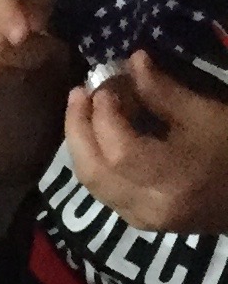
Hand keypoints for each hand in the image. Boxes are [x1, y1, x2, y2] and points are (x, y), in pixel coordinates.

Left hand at [64, 51, 227, 230]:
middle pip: (93, 171)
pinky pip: (103, 190)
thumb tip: (133, 62)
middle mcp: (147, 206)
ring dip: (81, 145)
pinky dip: (94, 160)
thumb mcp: (205, 114)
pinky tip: (96, 135)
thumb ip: (164, 92)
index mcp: (171, 178)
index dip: (104, 115)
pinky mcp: (136, 221)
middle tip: (78, 92)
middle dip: (78, 129)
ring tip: (81, 108)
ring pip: (92, 183)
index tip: (103, 83)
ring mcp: (138, 219)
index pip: (119, 150)